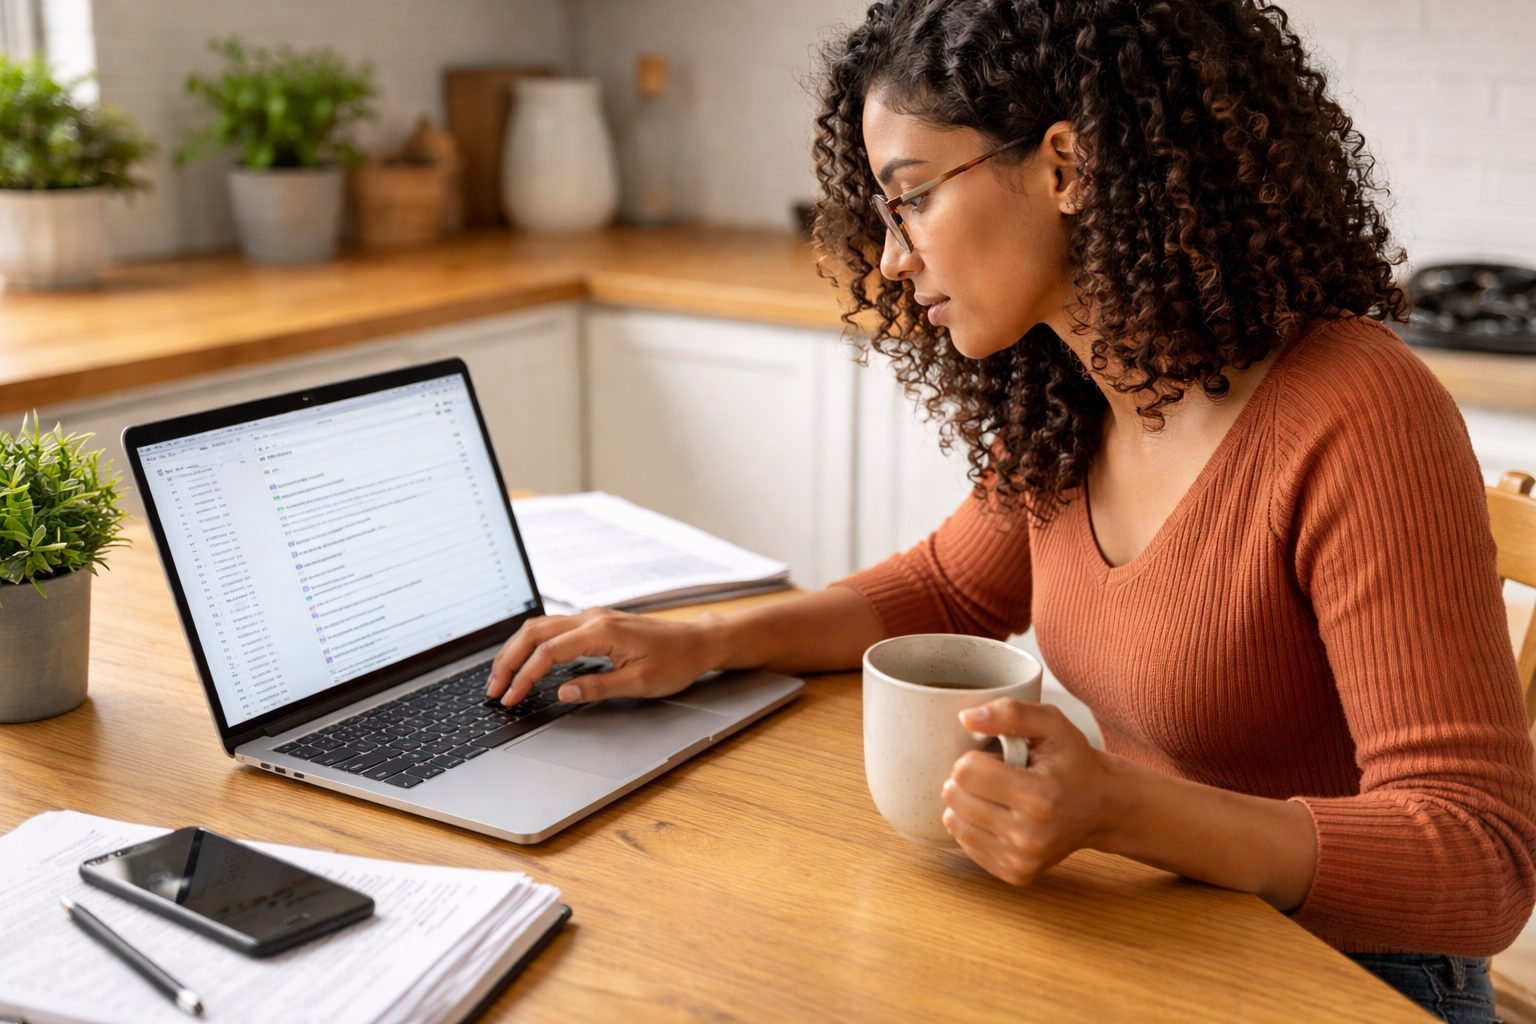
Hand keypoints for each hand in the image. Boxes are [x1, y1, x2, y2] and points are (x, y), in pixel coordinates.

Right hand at [484, 608, 718, 705]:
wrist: (697, 642)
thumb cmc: (676, 662)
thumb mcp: (639, 683)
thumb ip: (598, 687)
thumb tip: (562, 692)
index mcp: (602, 631)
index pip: (548, 652)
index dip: (524, 676)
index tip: (511, 698)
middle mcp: (592, 618)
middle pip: (534, 633)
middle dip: (508, 661)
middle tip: (494, 689)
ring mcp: (593, 617)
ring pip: (540, 627)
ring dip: (517, 651)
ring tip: (502, 678)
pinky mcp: (595, 623)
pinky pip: (554, 629)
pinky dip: (532, 645)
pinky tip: (526, 662)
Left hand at [942, 699, 1112, 886]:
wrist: (1103, 807)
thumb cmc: (1074, 762)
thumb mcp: (1052, 725)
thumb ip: (1011, 712)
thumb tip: (966, 718)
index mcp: (1039, 796)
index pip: (966, 772)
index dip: (974, 758)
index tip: (996, 758)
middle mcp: (1030, 835)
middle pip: (956, 798)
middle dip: (968, 780)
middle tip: (997, 776)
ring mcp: (1022, 860)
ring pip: (955, 823)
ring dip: (967, 803)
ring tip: (997, 795)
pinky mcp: (1016, 874)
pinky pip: (967, 845)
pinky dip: (974, 827)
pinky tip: (998, 816)